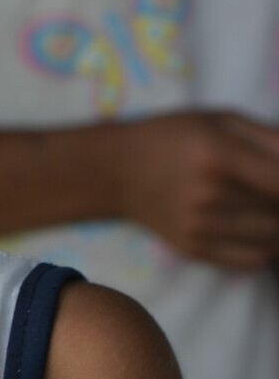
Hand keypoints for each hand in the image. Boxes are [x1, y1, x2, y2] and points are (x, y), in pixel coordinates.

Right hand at [118, 111, 278, 268]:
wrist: (117, 170)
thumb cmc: (174, 136)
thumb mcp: (221, 119)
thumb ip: (271, 138)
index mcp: (218, 155)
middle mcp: (209, 195)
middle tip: (268, 188)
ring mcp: (200, 227)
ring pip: (272, 238)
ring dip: (277, 222)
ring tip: (265, 206)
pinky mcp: (194, 249)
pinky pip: (252, 259)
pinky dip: (268, 247)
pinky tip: (260, 228)